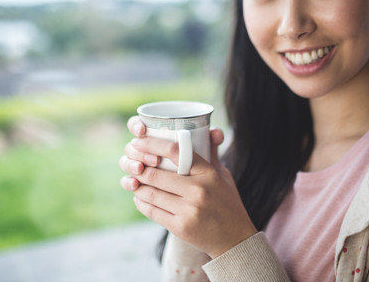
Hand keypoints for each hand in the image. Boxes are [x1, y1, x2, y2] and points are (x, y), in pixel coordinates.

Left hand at [118, 116, 257, 257]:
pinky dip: (141, 203)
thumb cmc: (227, 202)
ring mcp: (189, 210)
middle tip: (133, 164)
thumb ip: (211, 154)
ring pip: (151, 193)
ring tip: (134, 181)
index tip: (139, 141)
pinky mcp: (181, 227)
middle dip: (139, 168)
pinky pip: (152, 211)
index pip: (174, 151)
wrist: (235, 238)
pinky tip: (139, 198)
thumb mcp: (223, 175)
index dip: (151, 144)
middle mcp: (198, 190)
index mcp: (208, 173)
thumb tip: (209, 130)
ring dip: (138, 186)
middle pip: (156, 174)